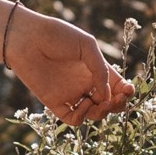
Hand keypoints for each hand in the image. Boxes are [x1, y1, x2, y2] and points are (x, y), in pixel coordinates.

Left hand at [5, 6, 133, 124]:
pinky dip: (82, 117)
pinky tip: (83, 104)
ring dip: (102, 112)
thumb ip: (100, 69)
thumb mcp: (86, 46)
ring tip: (102, 103)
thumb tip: (107, 94)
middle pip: (108, 103)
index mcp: (95, 69)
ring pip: (93, 113)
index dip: (125, 92)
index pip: (116, 86)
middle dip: (117, 105)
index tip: (128, 91)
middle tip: (118, 99)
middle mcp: (85, 84)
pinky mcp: (55, 103)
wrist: (27, 39)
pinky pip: (73, 118)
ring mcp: (71, 94)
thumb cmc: (57, 36)